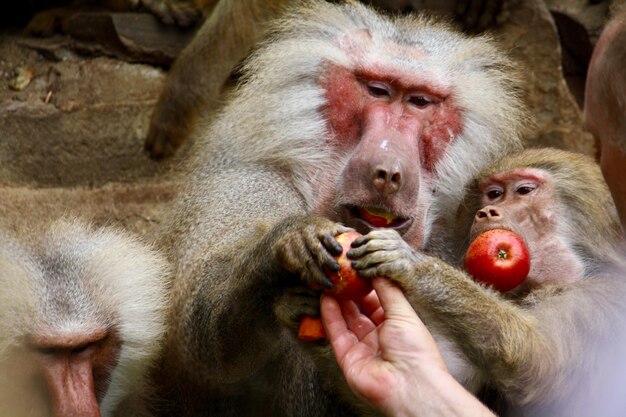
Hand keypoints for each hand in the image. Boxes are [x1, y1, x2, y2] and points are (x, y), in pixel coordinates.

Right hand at [321, 277, 495, 416]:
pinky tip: (326, 298)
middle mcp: (377, 336)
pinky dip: (330, 315)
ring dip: (336, 300)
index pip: (377, 300)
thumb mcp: (403, 312)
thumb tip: (377, 269)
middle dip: (349, 290)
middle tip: (340, 272)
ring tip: (330, 280)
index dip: (366, 284)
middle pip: (358, 309)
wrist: (410, 385)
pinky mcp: (347, 357)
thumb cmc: (415, 350)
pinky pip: (336, 332)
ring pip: (344, 319)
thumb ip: (387, 290)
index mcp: (395, 325)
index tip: (357, 267)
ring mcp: (361, 346)